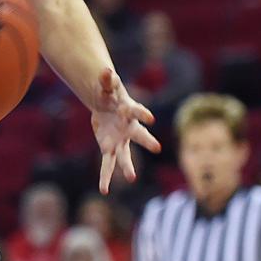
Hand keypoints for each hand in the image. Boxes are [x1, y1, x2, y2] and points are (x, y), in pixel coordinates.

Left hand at [90, 69, 160, 193]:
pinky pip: (107, 164)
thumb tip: (105, 70)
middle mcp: (129, 129)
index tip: (150, 118)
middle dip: (146, 141)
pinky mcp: (109, 148)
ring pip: (125, 156)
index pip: (137, 112)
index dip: (143, 114)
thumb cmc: (110, 95)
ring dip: (127, 166)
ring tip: (132, 177)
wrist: (106, 107)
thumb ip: (106, 80)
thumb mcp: (106, 86)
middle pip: (139, 136)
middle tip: (156, 147)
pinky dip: (105, 177)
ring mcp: (120, 141)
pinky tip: (104, 190)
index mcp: (130, 112)